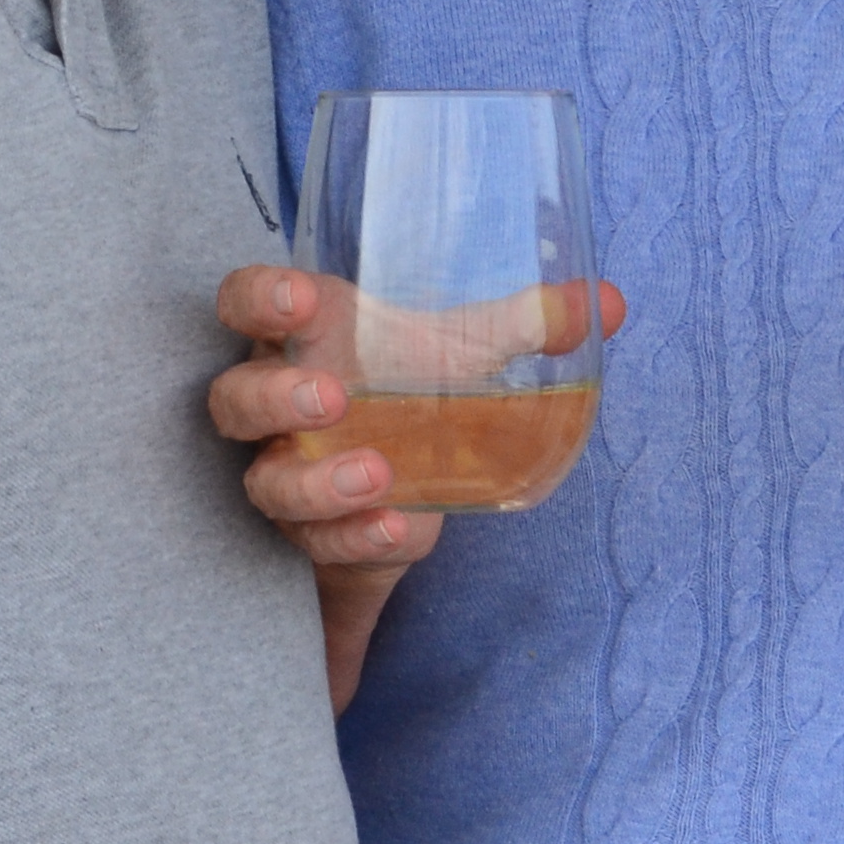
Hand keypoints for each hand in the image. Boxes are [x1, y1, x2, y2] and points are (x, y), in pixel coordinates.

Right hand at [210, 264, 626, 705]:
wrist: (399, 484)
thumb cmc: (409, 387)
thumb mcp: (464, 352)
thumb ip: (525, 324)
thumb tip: (610, 302)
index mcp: (301, 339)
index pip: (246, 303)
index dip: (259, 299)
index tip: (298, 297)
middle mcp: (274, 408)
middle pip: (234, 400)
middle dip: (274, 398)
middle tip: (331, 397)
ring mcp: (284, 474)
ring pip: (266, 484)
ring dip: (315, 484)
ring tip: (375, 475)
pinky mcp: (312, 535)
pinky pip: (316, 545)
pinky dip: (356, 538)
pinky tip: (395, 529)